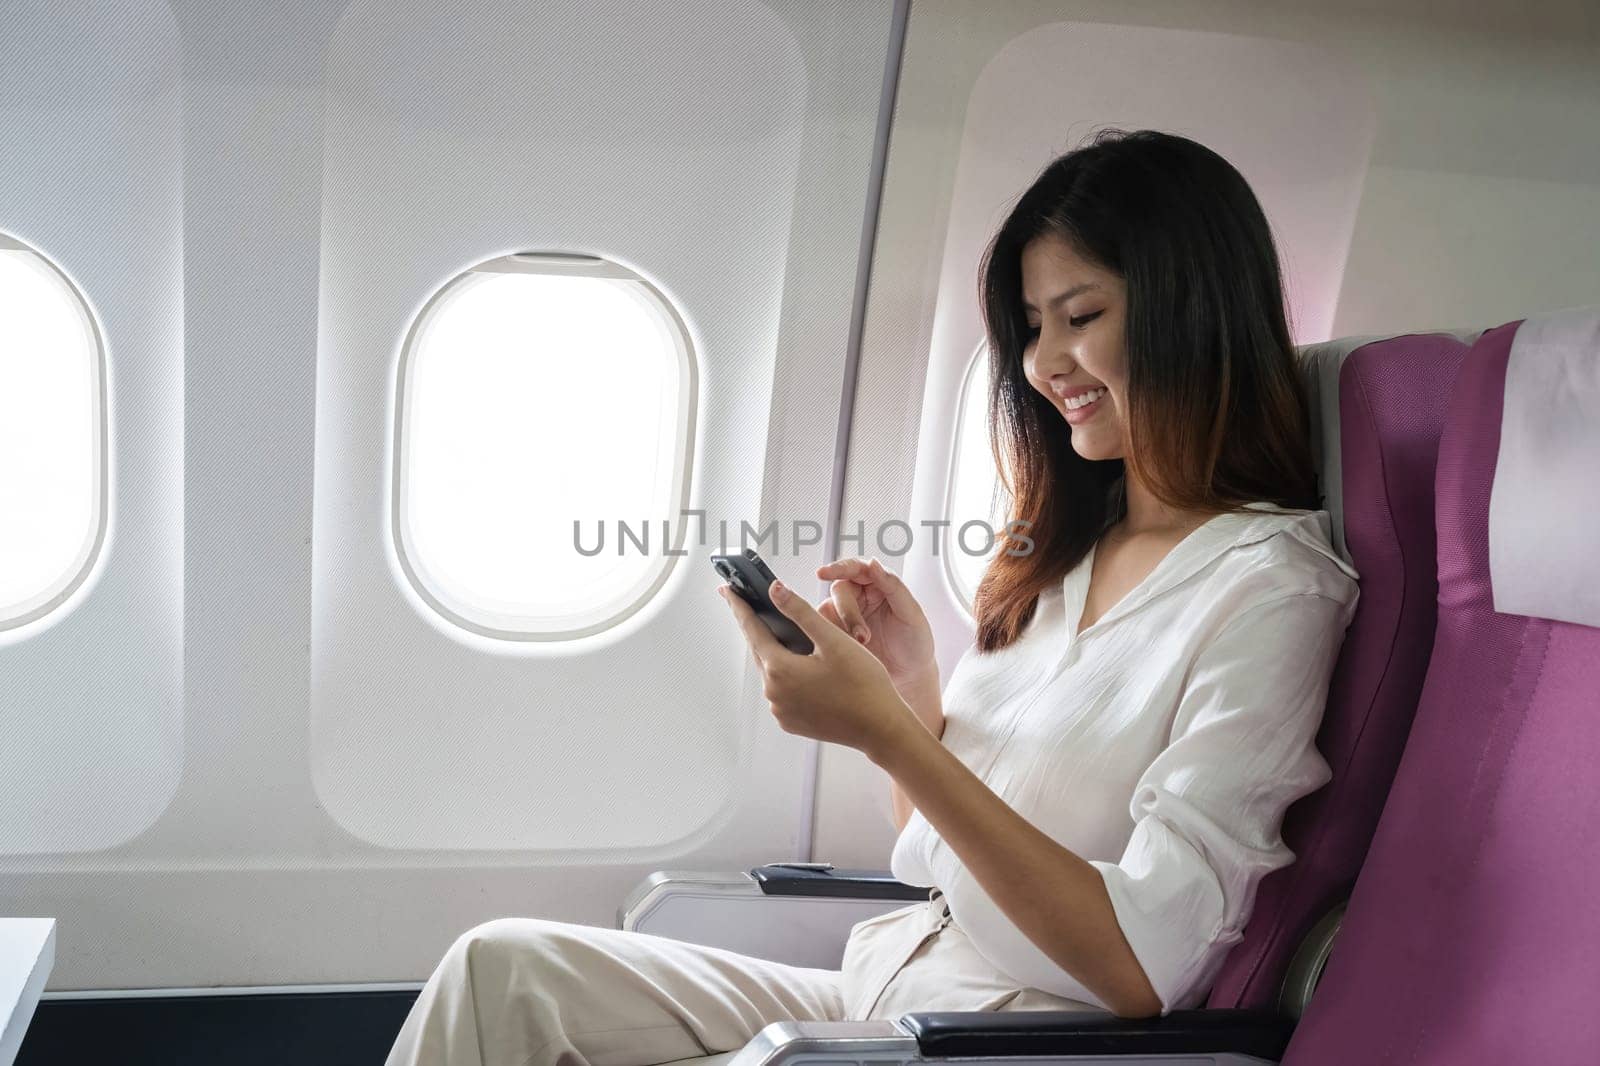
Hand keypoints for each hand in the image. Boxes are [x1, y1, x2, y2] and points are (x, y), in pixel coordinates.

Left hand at [717, 578, 916, 760]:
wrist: (881, 727)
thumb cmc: (864, 684)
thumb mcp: (833, 640)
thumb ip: (800, 612)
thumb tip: (774, 590)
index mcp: (780, 669)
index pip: (751, 628)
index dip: (739, 606)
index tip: (728, 590)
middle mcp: (774, 692)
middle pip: (760, 650)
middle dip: (757, 627)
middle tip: (752, 605)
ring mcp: (781, 710)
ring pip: (772, 671)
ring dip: (776, 653)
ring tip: (787, 635)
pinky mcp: (791, 721)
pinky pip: (782, 691)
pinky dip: (787, 675)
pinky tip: (804, 666)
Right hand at [815, 556, 938, 695]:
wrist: (910, 677)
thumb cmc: (915, 642)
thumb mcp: (911, 613)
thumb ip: (893, 585)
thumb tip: (873, 562)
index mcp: (878, 584)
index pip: (855, 568)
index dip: (838, 568)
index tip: (823, 573)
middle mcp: (859, 596)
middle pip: (840, 590)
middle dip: (848, 612)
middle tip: (863, 636)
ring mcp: (845, 616)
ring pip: (828, 610)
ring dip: (841, 627)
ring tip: (862, 646)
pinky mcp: (836, 635)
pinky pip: (823, 630)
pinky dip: (830, 638)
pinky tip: (847, 650)